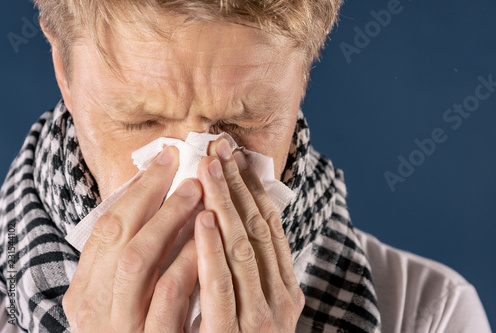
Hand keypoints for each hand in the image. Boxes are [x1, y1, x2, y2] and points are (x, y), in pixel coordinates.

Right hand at [63, 147, 202, 331]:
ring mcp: (124, 327)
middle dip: (154, 196)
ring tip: (200, 190)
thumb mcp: (128, 296)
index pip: (106, 228)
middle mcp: (96, 310)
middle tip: (188, 166)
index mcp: (86, 292)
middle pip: (119, 237)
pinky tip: (208, 234)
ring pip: (140, 262)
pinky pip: (170, 296)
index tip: (166, 159)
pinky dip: (188, 259)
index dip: (137, 190)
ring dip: (171, 219)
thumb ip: (138, 257)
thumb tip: (161, 200)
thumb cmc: (144, 329)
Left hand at [195, 138, 304, 331]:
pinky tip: (202, 218)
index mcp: (288, 287)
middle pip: (258, 230)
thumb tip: (230, 224)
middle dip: (237, 186)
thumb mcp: (256, 305)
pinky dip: (212, 248)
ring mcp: (264, 317)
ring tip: (209, 169)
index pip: (270, 227)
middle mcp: (283, 298)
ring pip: (244, 249)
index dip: (252, 189)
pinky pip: (223, 285)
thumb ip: (248, 270)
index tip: (235, 158)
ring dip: (225, 205)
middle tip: (219, 149)